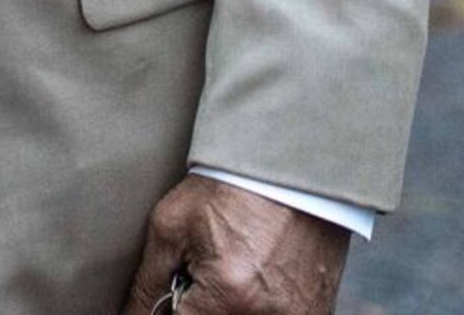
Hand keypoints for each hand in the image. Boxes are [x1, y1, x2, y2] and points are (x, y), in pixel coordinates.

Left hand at [122, 175, 349, 314]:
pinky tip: (260, 272)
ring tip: (235, 266)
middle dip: (201, 305)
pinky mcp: (316, 309)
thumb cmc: (232, 186)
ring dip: (229, 304)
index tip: (180, 285)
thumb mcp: (172, 226)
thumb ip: (147, 286)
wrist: (292, 162)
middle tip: (208, 269)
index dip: (170, 310)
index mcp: (227, 296)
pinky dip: (259, 304)